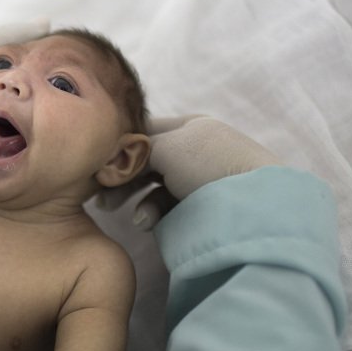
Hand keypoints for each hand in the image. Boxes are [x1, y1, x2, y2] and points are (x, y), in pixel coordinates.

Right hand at [97, 116, 282, 228]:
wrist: (256, 205)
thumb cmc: (208, 165)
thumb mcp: (165, 147)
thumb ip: (133, 148)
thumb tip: (112, 158)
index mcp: (189, 126)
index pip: (143, 129)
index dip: (118, 144)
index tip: (95, 163)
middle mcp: (195, 149)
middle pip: (146, 160)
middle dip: (122, 178)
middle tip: (100, 199)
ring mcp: (201, 179)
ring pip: (155, 186)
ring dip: (138, 200)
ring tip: (136, 221)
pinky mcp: (205, 207)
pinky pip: (170, 206)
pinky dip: (155, 213)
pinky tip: (149, 224)